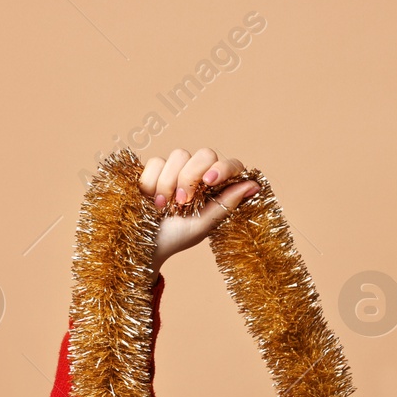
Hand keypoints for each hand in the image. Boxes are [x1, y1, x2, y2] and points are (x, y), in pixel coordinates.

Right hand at [139, 147, 260, 274]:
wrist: (142, 243)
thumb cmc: (177, 237)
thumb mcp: (203, 224)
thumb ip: (226, 203)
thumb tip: (253, 185)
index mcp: (217, 189)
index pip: (231, 165)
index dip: (223, 168)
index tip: (209, 181)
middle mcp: (200, 175)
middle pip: (205, 154)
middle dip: (191, 176)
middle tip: (182, 201)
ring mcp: (177, 169)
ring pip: (179, 154)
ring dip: (169, 183)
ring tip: (164, 207)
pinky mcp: (154, 169)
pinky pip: (156, 161)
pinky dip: (152, 182)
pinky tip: (150, 199)